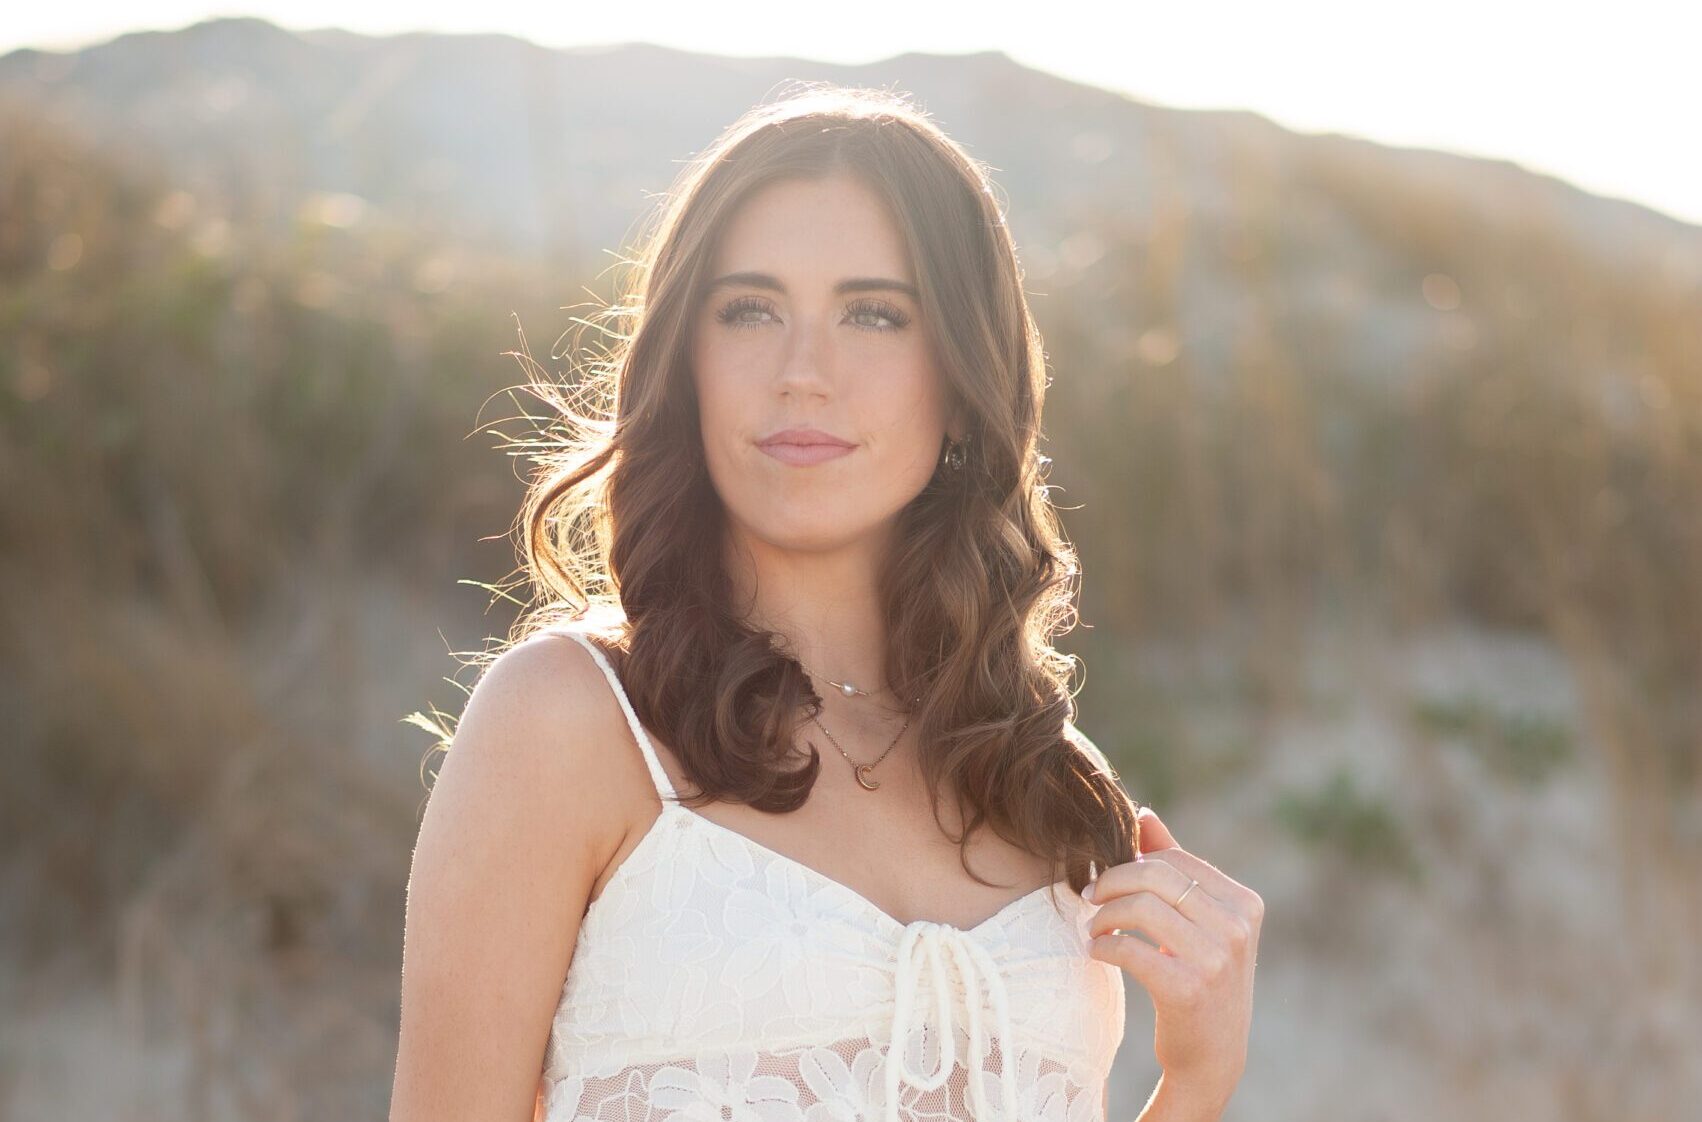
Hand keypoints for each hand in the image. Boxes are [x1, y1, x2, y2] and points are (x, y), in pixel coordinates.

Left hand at [1084, 806, 1260, 1105]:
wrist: (1213, 1055)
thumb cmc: (1201, 977)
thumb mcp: (1200, 922)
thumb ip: (1175, 867)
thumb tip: (1144, 815)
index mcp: (1245, 904)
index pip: (1174, 860)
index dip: (1132, 863)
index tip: (1108, 881)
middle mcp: (1238, 928)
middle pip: (1155, 876)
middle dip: (1112, 881)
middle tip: (1090, 897)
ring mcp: (1217, 960)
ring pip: (1140, 908)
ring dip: (1104, 915)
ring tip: (1093, 927)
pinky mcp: (1188, 990)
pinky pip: (1130, 949)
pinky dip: (1103, 945)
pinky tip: (1096, 951)